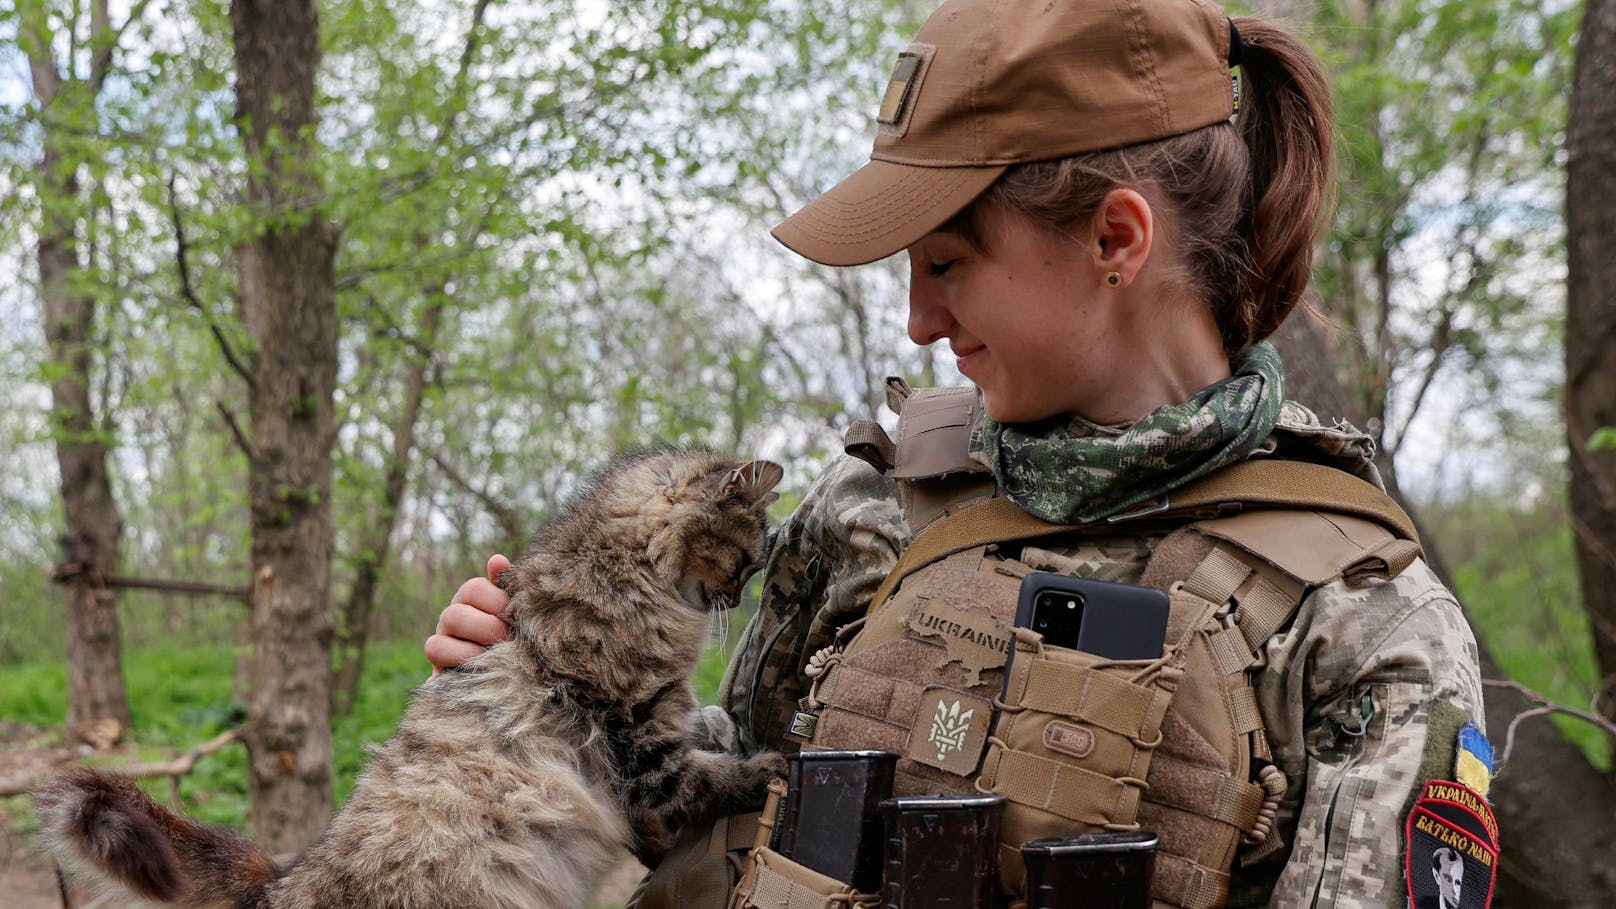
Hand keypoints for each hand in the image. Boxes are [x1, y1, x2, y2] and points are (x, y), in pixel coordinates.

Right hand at [425, 554, 513, 676]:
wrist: (503, 681)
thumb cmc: (514, 642)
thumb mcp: (516, 616)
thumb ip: (509, 588)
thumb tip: (496, 559)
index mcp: (475, 598)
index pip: (476, 587)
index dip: (497, 601)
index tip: (516, 617)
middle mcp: (455, 612)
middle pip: (463, 599)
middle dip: (491, 622)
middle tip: (510, 638)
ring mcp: (443, 635)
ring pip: (450, 618)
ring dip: (479, 636)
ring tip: (499, 652)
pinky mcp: (437, 661)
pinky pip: (435, 647)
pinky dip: (460, 655)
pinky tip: (481, 665)